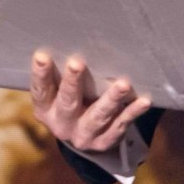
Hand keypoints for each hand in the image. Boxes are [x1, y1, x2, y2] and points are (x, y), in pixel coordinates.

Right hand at [28, 51, 149, 154]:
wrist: (83, 139)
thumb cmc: (69, 102)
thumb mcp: (57, 95)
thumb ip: (60, 78)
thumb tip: (69, 42)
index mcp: (45, 110)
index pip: (41, 91)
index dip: (40, 74)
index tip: (41, 56)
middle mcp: (62, 125)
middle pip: (68, 103)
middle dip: (72, 83)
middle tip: (76, 63)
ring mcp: (84, 136)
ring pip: (98, 116)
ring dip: (111, 99)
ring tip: (123, 84)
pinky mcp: (105, 142)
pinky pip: (120, 125)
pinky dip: (132, 112)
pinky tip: (143, 101)